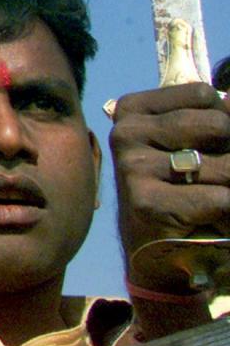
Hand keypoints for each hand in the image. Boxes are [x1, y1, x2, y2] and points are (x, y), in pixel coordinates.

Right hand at [110, 81, 229, 264]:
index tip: (213, 145)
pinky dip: (228, 213)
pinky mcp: (146, 203)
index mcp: (134, 110)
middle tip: (216, 177)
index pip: (204, 94)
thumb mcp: (196, 144)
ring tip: (213, 199)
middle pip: (218, 125)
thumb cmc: (185, 190)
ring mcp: (132, 167)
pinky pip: (221, 200)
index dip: (225, 121)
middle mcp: (125, 132)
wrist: (161, 251)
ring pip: (225, 165)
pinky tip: (209, 221)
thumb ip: (216, 118)